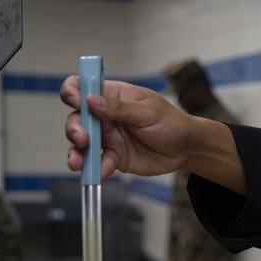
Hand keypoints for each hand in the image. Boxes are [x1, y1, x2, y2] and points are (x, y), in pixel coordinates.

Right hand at [61, 76, 243, 193]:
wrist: (187, 149)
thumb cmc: (171, 123)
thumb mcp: (148, 112)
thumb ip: (120, 108)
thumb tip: (91, 100)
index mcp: (113, 96)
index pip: (83, 87)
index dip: (73, 91)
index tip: (75, 100)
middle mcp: (105, 116)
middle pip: (77, 118)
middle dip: (74, 128)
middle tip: (83, 138)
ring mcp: (108, 137)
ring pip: (83, 143)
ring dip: (76, 152)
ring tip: (76, 162)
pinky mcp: (115, 156)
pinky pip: (100, 163)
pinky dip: (97, 169)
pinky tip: (100, 174)